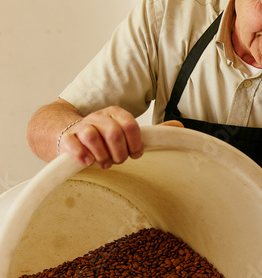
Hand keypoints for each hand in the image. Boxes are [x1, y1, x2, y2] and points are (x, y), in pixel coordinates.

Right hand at [59, 107, 182, 168]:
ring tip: (104, 163)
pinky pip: (72, 143)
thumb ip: (152, 132)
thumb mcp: (127, 133)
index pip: (131, 125)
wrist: (68, 135)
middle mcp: (98, 117)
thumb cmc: (103, 138)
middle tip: (118, 161)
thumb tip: (180, 127)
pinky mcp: (66, 138)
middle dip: (119, 153)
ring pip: (92, 136)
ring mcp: (81, 126)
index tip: (135, 154)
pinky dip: (81, 154)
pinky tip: (88, 162)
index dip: (135, 144)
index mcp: (116, 114)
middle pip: (113, 133)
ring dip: (102, 156)